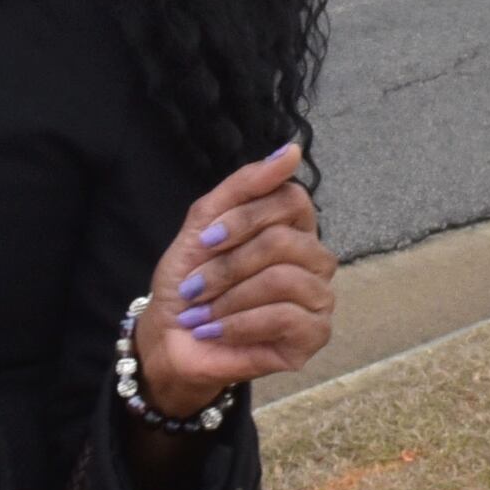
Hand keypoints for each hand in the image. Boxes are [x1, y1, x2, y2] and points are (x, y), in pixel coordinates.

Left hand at [133, 144, 333, 416]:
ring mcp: (318, 297)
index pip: (292, 200)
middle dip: (228, 266)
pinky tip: (216, 331)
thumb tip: (293, 149)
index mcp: (294, 227)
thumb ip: (246, 185)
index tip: (206, 240)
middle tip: (194, 287)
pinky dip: (239, 324)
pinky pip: (284, 317)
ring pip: (283, 279)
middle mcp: (315, 259)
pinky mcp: (314, 335)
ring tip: (201, 314)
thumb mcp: (205, 224)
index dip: (245, 218)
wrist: (171, 341)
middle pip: (284, 241)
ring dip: (228, 298)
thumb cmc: (190, 282)